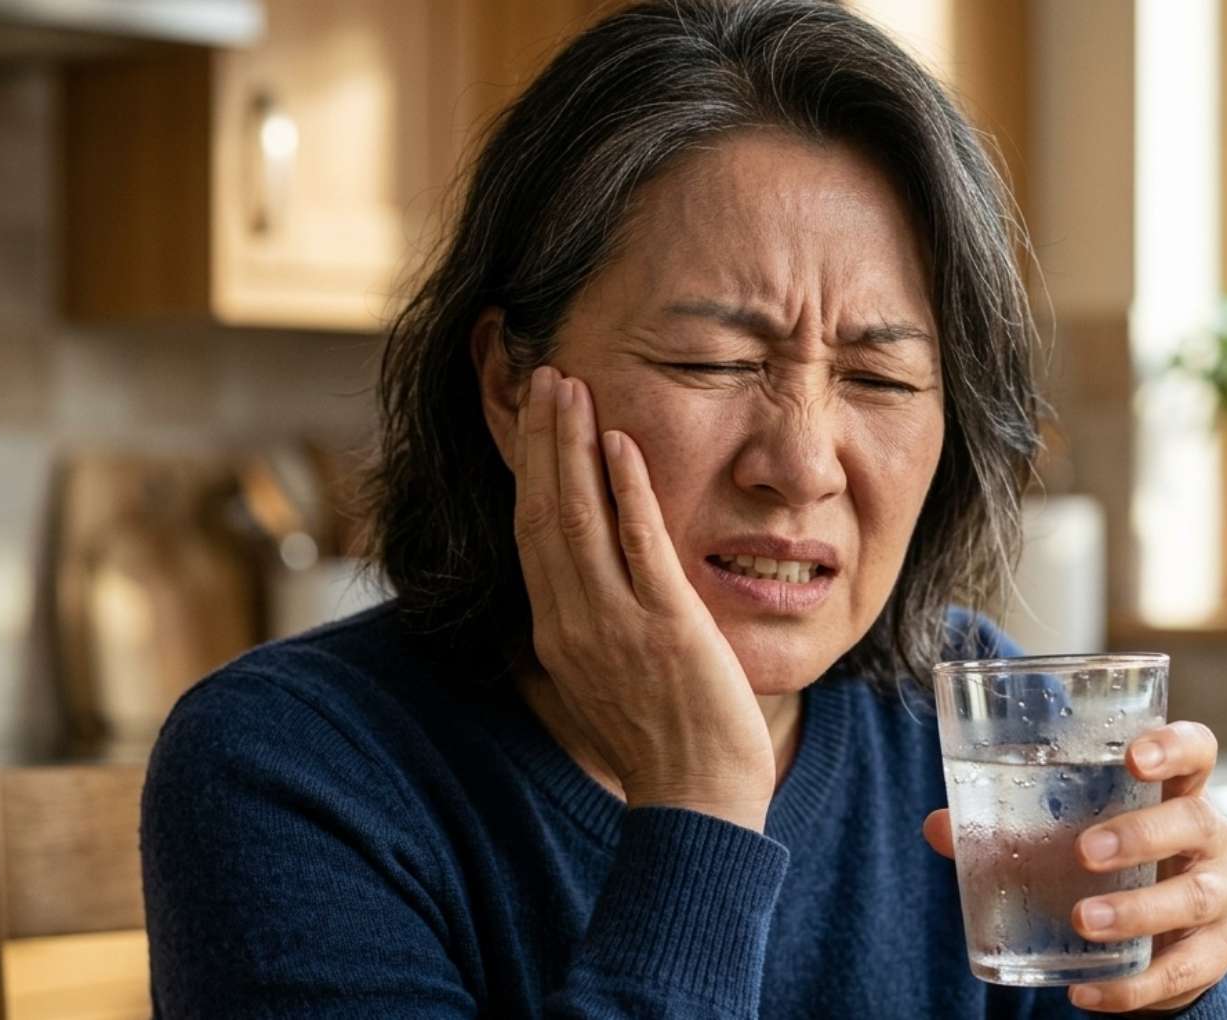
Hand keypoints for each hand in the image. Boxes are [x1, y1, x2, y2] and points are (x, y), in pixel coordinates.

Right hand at [513, 365, 775, 830]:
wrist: (697, 800)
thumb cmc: (663, 740)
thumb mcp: (606, 676)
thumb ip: (592, 622)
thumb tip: (583, 581)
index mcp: (557, 632)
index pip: (531, 533)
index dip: (529, 470)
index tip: (530, 418)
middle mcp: (574, 622)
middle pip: (544, 513)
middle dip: (543, 440)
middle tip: (545, 377)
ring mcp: (616, 624)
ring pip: (579, 518)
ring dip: (573, 447)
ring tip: (571, 388)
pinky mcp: (666, 627)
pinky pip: (639, 546)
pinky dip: (625, 491)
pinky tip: (621, 444)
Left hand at [922, 721, 1226, 1012]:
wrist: (1155, 941)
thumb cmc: (1107, 864)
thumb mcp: (1065, 837)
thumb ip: (1008, 828)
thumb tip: (937, 826)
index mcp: (1175, 790)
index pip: (1197, 749)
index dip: (1174, 746)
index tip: (1134, 757)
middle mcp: (1210, 836)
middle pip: (1196, 821)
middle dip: (1141, 835)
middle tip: (1084, 852)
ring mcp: (1222, 894)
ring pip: (1193, 898)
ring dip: (1136, 911)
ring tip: (1082, 919)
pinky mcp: (1217, 952)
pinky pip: (1182, 971)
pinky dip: (1132, 986)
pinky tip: (1086, 991)